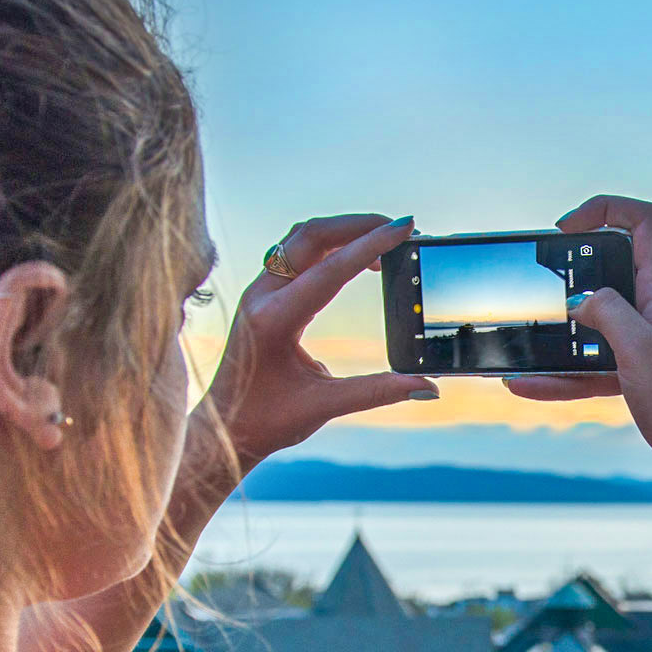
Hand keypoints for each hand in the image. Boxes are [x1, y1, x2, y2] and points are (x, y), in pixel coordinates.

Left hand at [202, 214, 433, 462]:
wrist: (223, 426)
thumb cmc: (267, 420)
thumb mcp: (324, 407)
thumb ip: (377, 391)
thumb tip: (427, 385)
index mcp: (274, 321)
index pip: (331, 270)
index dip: (372, 245)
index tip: (404, 228)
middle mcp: (262, 297)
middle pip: (312, 235)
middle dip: (358, 224)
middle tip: (399, 227)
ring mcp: (259, 292)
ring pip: (302, 238)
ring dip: (343, 231)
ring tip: (383, 241)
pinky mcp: (262, 295)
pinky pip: (296, 254)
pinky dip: (330, 246)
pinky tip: (356, 260)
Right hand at [505, 196, 651, 479]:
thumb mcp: (639, 350)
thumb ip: (608, 312)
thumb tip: (582, 300)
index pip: (645, 223)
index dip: (605, 210)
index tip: (566, 228)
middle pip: (617, 267)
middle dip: (575, 272)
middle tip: (541, 284)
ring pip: (601, 321)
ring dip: (563, 331)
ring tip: (524, 343)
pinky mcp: (644, 370)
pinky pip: (597, 361)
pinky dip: (566, 371)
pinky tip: (529, 384)